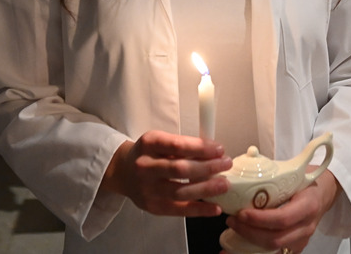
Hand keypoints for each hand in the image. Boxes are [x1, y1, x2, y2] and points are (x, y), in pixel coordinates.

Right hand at [102, 130, 231, 216]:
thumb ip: (183, 145)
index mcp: (149, 143)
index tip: (219, 149)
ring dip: (207, 188)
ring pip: (181, 191)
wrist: (124, 171)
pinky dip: (199, 209)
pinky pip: (179, 210)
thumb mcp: (161, 141)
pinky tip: (215, 207)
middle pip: (180, 169)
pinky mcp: (152, 206)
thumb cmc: (149, 154)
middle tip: (226, 164)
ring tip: (224, 184)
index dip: (201, 148)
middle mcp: (145, 166)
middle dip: (208, 167)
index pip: (177, 145)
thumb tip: (215, 152)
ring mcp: (147, 189)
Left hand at [224, 168, 339, 253]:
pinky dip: (257, 249)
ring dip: (250, 241)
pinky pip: (276, 251)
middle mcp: (306, 226)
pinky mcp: (297, 246)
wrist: (323, 194)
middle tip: (232, 220)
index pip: (282, 219)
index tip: (241, 213)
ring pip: (274, 248)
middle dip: (249, 232)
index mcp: (308, 205)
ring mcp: (302, 239)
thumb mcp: (295, 176)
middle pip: (275, 239)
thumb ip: (274, 177)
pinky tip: (243, 243)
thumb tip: (246, 164)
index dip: (259, 219)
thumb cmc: (306, 182)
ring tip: (235, 229)